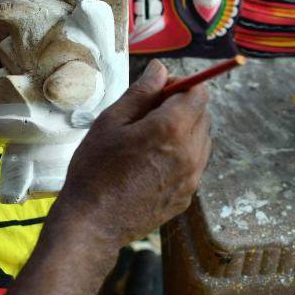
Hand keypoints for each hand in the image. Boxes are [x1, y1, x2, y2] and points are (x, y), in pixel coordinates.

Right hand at [58, 60, 211, 244]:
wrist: (92, 225)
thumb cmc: (95, 170)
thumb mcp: (111, 122)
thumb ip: (141, 92)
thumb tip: (161, 69)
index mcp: (172, 129)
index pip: (200, 92)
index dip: (181, 85)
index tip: (158, 92)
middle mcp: (191, 152)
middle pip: (202, 115)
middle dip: (182, 107)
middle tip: (148, 114)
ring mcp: (192, 177)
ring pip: (201, 140)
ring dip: (183, 131)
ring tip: (148, 140)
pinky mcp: (188, 196)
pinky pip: (194, 165)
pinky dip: (181, 156)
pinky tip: (151, 163)